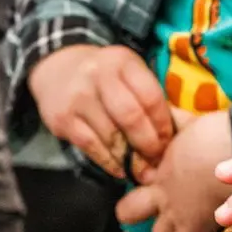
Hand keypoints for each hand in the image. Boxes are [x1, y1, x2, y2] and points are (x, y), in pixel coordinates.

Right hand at [27, 44, 174, 177]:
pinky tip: (121, 168)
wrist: (57, 69)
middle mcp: (98, 76)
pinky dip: (109, 162)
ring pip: (111, 136)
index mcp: (122, 62)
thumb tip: (175, 135)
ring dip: (131, 158)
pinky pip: (91, 147)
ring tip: (142, 169)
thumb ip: (148, 96)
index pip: (150, 96)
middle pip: (131, 117)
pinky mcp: (62, 119)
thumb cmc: (104, 77)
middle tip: (157, 158)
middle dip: (149, 143)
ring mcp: (78, 98)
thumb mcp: (127, 72)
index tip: (169, 141)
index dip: (163, 124)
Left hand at [114, 108, 231, 231]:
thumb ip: (173, 121)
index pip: (131, 181)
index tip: (146, 183)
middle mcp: (161, 195)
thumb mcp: (190, 122)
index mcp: (157, 167)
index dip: (135, 184)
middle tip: (150, 209)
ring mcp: (176, 215)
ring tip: (178, 227)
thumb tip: (164, 111)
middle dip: (135, 212)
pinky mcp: (194, 230)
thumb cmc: (219, 135)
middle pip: (128, 212)